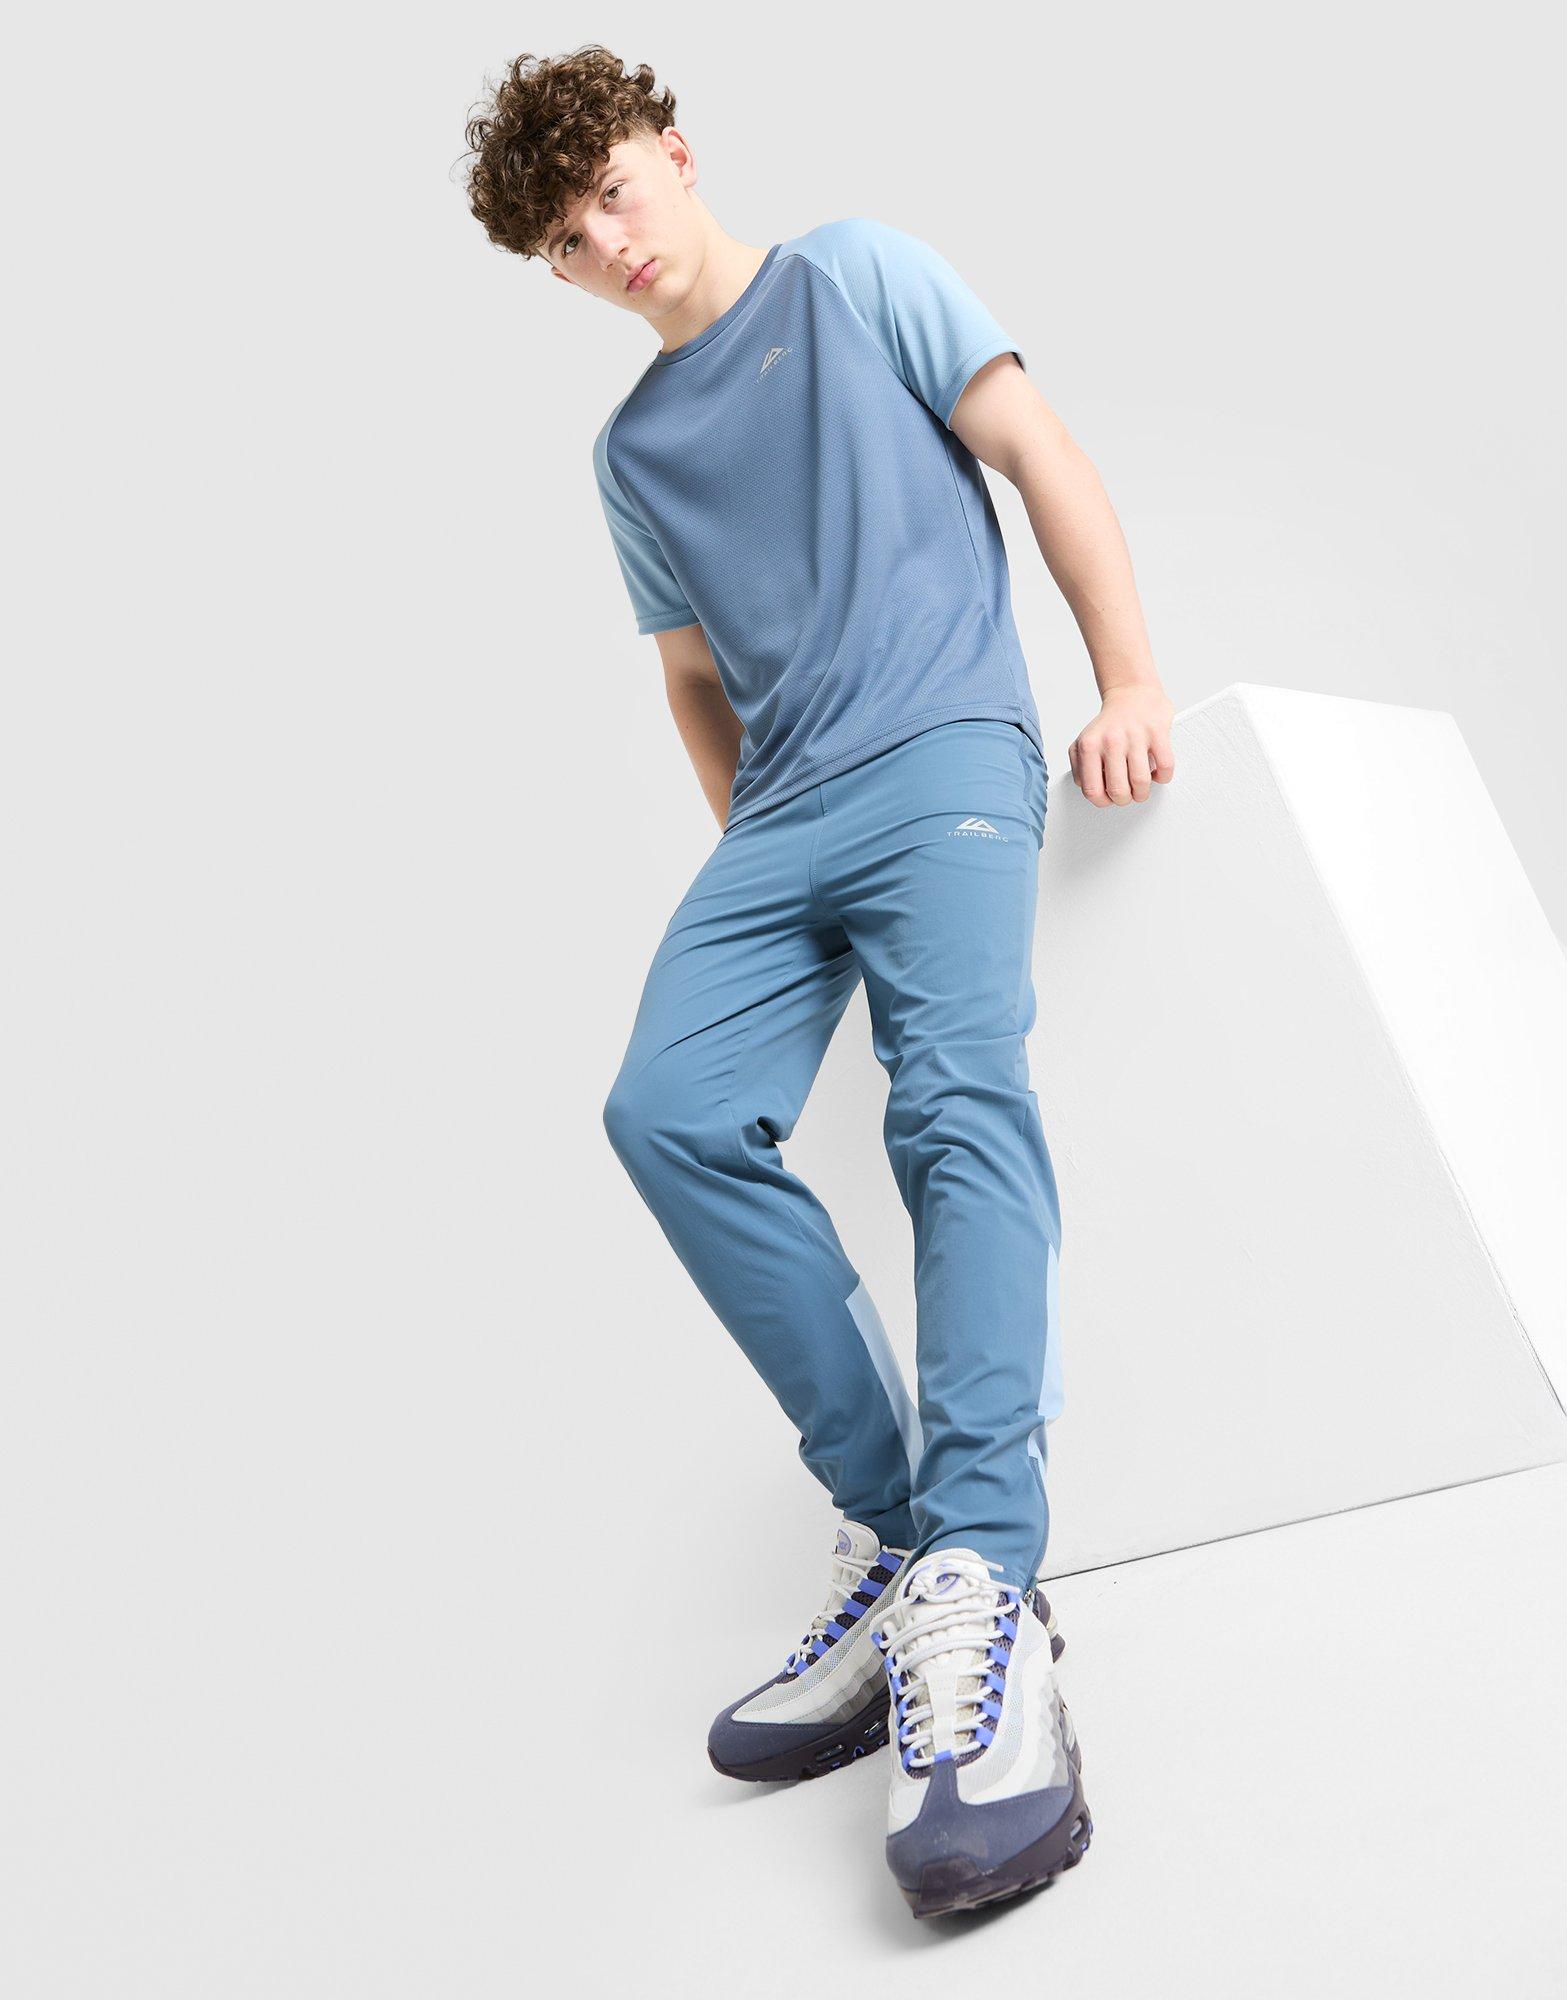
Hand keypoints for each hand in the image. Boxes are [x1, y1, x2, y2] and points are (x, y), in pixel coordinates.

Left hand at [1067, 685, 1175, 806]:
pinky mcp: (1158, 731)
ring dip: (1142, 793)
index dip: (1103, 801)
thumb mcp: (1082, 742)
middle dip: (1125, 800)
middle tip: (1128, 795)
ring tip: (1141, 788)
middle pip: (1118, 791)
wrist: (1131, 693)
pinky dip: (1162, 777)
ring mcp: (1135, 735)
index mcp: (1089, 746)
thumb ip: (1079, 767)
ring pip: (1141, 782)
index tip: (1109, 798)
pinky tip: (1156, 773)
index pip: (1092, 790)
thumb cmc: (1109, 725)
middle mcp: (1111, 740)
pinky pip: (1164, 766)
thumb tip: (1089, 789)